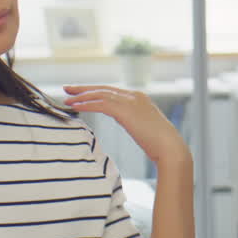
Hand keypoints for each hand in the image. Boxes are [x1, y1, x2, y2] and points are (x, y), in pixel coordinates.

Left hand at [63, 85, 191, 165]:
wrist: (170, 148)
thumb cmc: (160, 144)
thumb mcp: (144, 127)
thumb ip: (133, 119)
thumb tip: (124, 119)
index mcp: (140, 98)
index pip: (112, 91)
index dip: (95, 91)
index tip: (81, 93)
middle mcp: (135, 96)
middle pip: (104, 88)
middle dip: (84, 88)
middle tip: (68, 88)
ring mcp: (131, 102)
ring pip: (100, 94)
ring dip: (82, 96)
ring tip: (67, 99)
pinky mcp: (125, 111)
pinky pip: (101, 104)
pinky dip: (87, 104)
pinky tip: (76, 106)